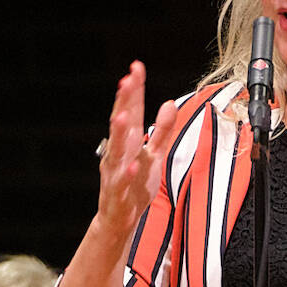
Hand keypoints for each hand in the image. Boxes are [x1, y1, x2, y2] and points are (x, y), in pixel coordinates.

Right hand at [94, 61, 178, 243]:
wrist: (119, 219)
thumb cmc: (136, 185)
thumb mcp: (155, 154)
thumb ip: (162, 130)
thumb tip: (170, 104)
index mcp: (128, 141)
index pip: (131, 110)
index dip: (134, 89)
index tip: (136, 67)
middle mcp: (119, 152)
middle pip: (121, 122)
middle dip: (124, 102)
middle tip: (127, 81)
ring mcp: (116, 171)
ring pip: (117, 149)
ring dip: (119, 132)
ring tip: (123, 116)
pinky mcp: (118, 192)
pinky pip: (122, 181)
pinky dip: (128, 173)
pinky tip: (134, 165)